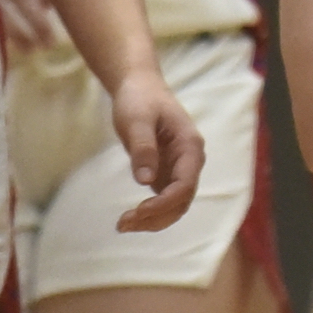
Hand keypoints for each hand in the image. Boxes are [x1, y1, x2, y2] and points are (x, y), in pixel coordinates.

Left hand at [108, 67, 206, 231]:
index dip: (164, 203)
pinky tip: (130, 217)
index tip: (138, 211)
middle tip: (123, 223)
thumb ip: (143, 148)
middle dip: (157, 217)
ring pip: (175, 205)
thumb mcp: (137, 120)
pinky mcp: (166, 173)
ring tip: (123, 224)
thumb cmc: (140, 100)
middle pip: (182, 200)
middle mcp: (189, 161)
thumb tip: (146, 180)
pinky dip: (150, 213)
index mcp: (190, 146)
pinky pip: (164, 200)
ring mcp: (179, 169)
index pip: (185, 184)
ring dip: (153, 219)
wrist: (139, 88)